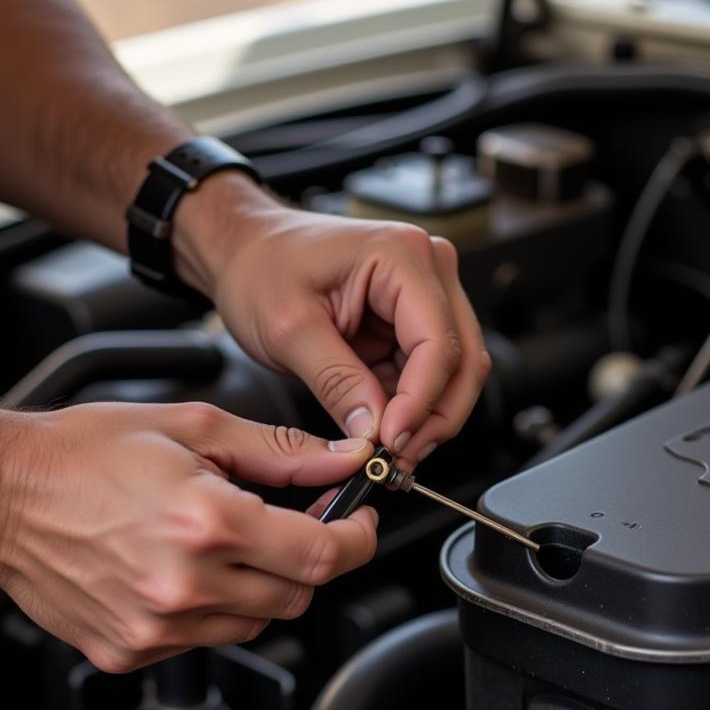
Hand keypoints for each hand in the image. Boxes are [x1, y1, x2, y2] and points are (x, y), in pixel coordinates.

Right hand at [0, 402, 376, 671]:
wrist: (1, 497)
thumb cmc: (83, 454)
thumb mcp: (193, 428)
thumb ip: (281, 452)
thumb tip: (342, 461)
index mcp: (206, 522)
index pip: (323, 554)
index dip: (357, 539)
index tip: (360, 523)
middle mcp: (184, 584)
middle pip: (298, 594)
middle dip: (309, 558)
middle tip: (291, 523)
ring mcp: (157, 627)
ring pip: (258, 622)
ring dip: (263, 584)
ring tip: (225, 541)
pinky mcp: (132, 650)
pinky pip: (207, 640)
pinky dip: (215, 608)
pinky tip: (185, 569)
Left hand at [173, 175, 491, 465]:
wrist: (246, 251)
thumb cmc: (261, 268)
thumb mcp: (289, 330)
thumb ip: (337, 383)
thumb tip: (373, 433)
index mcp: (401, 256)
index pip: (437, 343)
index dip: (420, 402)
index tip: (391, 441)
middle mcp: (427, 268)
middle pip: (462, 359)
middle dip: (435, 417)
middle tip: (399, 458)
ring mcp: (425, 294)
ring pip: (454, 372)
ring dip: (427, 417)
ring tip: (390, 451)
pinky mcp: (411, 321)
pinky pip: (428, 374)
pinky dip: (412, 407)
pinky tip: (386, 430)